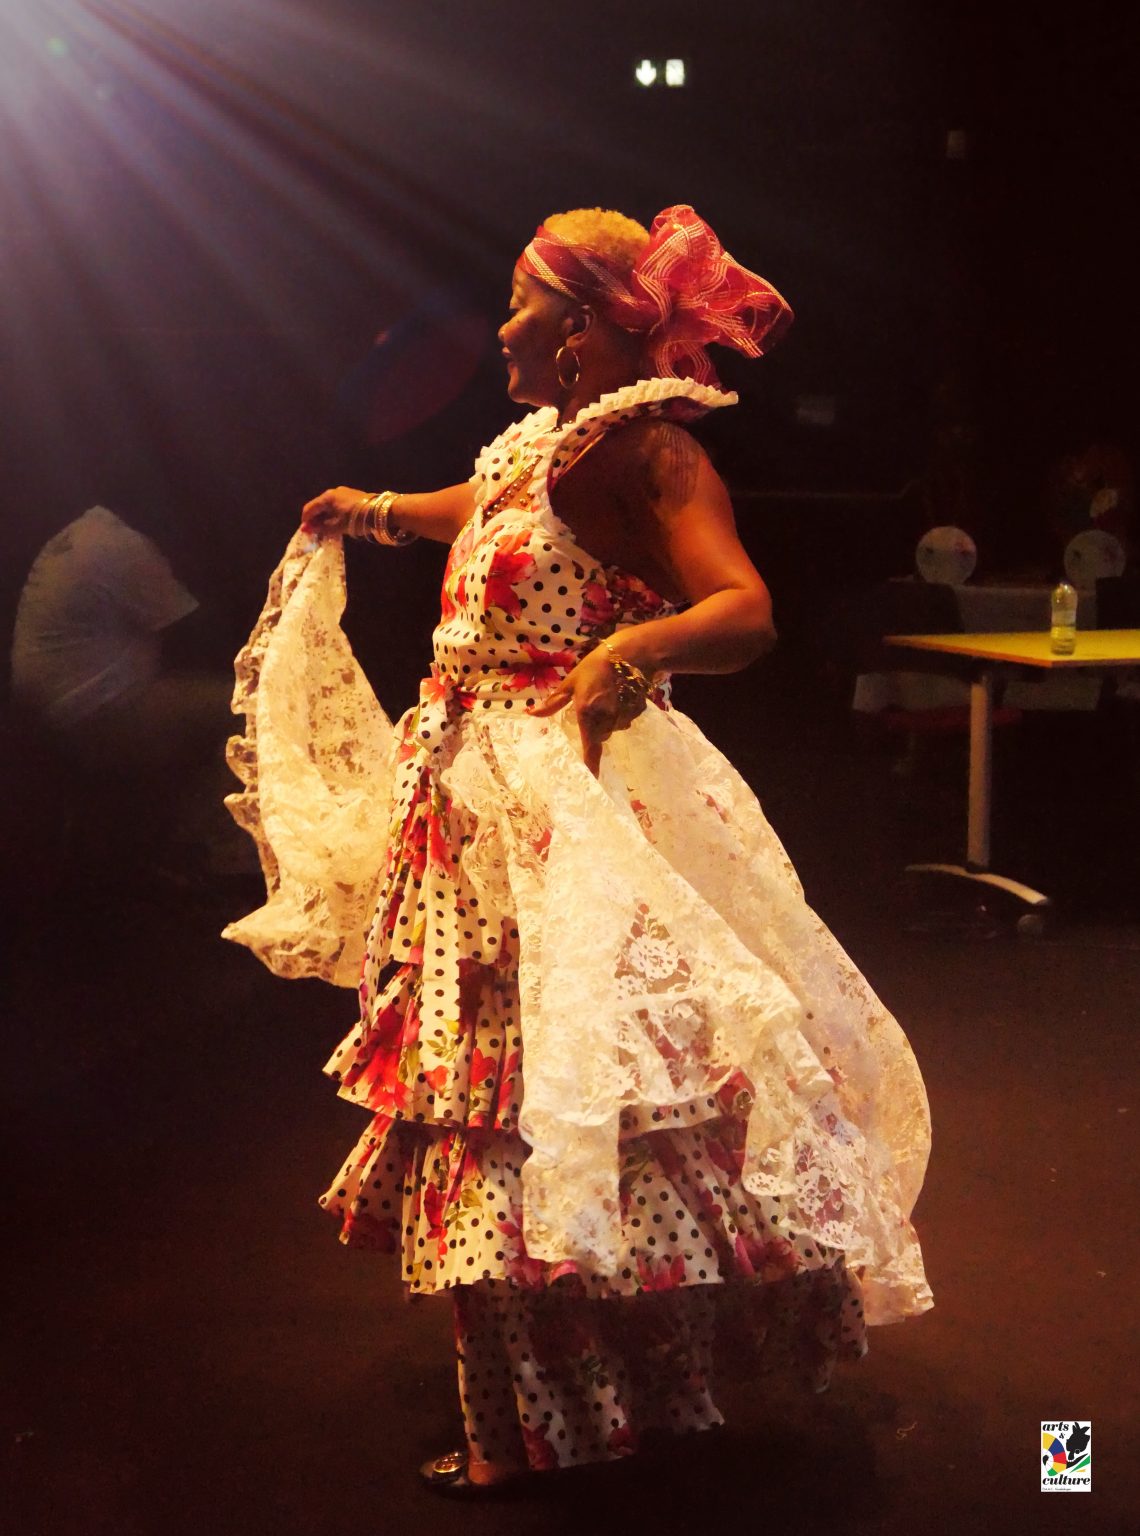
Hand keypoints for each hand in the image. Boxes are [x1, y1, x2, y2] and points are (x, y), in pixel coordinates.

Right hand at [301, 486, 366, 536]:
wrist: (381, 511)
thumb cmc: (357, 519)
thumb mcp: (338, 527)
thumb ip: (320, 528)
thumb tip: (305, 529)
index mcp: (327, 497)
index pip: (309, 509)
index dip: (306, 522)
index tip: (306, 533)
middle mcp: (333, 492)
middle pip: (318, 507)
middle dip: (315, 520)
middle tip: (316, 534)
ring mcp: (342, 493)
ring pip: (327, 507)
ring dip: (324, 518)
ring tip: (326, 531)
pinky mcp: (350, 496)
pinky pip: (336, 506)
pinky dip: (332, 515)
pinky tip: (335, 524)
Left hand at [527, 646, 647, 776]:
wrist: (630, 653)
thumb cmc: (595, 666)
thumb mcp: (571, 682)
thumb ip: (553, 702)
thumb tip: (532, 714)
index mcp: (588, 714)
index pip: (590, 748)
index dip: (591, 766)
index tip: (592, 780)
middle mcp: (607, 720)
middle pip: (600, 735)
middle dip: (595, 728)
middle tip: (593, 707)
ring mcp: (624, 717)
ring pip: (614, 727)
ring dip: (609, 718)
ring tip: (608, 696)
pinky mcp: (637, 711)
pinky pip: (627, 718)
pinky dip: (622, 711)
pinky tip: (621, 694)